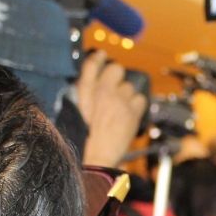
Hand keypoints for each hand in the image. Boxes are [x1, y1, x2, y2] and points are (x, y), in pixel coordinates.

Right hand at [74, 51, 146, 167]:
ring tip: (119, 108)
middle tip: (113, 89)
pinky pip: (141, 99)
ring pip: (129, 86)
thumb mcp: (74, 111)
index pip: (92, 63)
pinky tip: (130, 113)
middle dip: (116, 76)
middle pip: (116, 69)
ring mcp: (119, 100)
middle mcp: (102, 91)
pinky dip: (137, 105)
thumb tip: (91, 77)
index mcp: (84, 90)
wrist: (95, 157)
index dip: (98, 58)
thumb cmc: (82, 137)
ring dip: (126, 94)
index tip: (101, 57)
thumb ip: (82, 92)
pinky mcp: (132, 112)